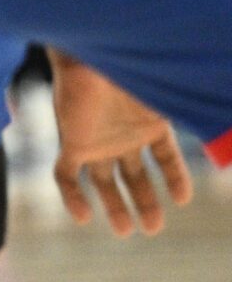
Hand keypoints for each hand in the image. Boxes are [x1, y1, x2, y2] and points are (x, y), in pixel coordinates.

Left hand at [50, 55, 191, 235]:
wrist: (93, 50)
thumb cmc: (138, 68)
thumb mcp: (176, 97)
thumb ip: (202, 117)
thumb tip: (231, 136)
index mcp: (149, 123)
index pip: (165, 158)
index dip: (175, 178)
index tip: (182, 199)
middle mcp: (123, 134)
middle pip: (134, 175)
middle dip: (145, 202)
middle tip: (153, 229)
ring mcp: (97, 139)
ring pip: (104, 180)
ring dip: (115, 205)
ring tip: (127, 231)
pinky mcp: (72, 140)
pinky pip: (66, 174)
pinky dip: (73, 196)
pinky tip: (85, 218)